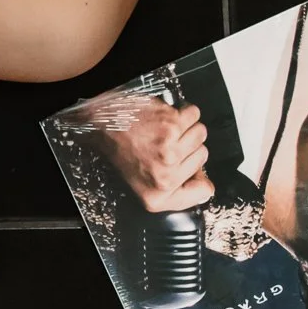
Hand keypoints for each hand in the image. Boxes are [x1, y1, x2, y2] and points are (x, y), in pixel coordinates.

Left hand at [95, 99, 213, 212]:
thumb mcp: (143, 186)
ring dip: (186, 127)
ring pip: (200, 134)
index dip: (199, 176)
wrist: (102, 124)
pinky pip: (194, 114)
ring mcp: (170, 151)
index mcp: (158, 197)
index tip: (188, 167)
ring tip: (164, 130)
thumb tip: (204, 184)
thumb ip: (175, 191)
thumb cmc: (120, 150)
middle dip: (187, 147)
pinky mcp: (171, 126)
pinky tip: (165, 117)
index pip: (204, 191)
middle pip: (203, 156)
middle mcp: (165, 177)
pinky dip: (182, 111)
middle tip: (163, 144)